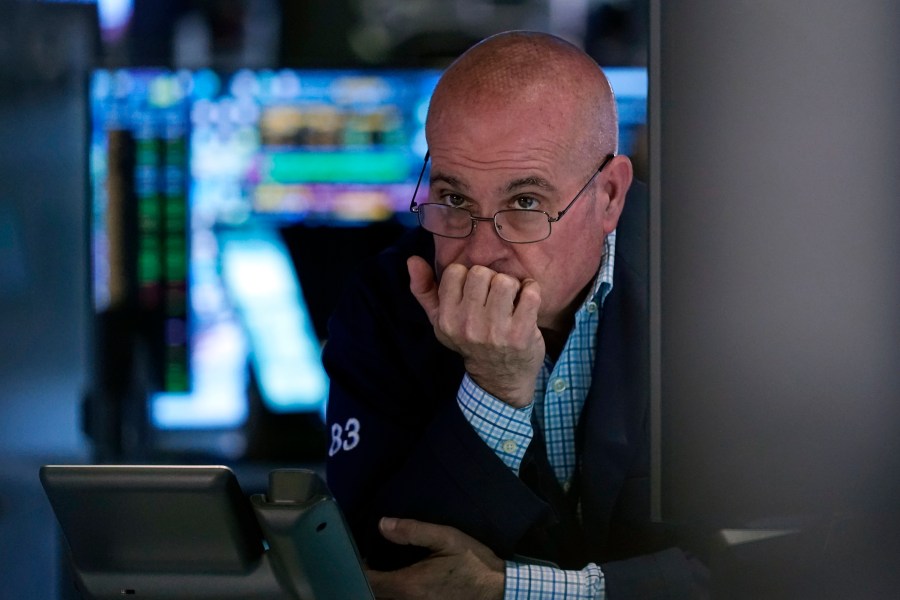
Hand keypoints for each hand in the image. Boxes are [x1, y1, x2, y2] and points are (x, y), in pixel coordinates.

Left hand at [366, 517, 504, 599]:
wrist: (499, 590)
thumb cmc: (474, 564)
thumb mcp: (447, 538)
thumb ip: (413, 531)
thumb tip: (382, 525)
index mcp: (409, 585)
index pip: (369, 581)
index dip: (359, 568)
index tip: (359, 554)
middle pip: (374, 594)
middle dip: (368, 579)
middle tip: (369, 560)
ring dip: (381, 587)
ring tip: (382, 570)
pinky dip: (394, 593)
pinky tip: (400, 582)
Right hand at [407, 256, 543, 407]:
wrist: (500, 379)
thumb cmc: (470, 341)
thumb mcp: (441, 320)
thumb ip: (424, 290)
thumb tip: (412, 260)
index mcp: (446, 319)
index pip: (455, 271)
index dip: (467, 277)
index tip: (474, 292)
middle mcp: (468, 326)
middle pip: (481, 273)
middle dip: (490, 279)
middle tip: (494, 296)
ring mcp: (496, 331)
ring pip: (505, 281)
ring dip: (512, 285)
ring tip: (510, 299)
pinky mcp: (522, 333)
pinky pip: (530, 293)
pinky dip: (531, 291)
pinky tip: (526, 303)